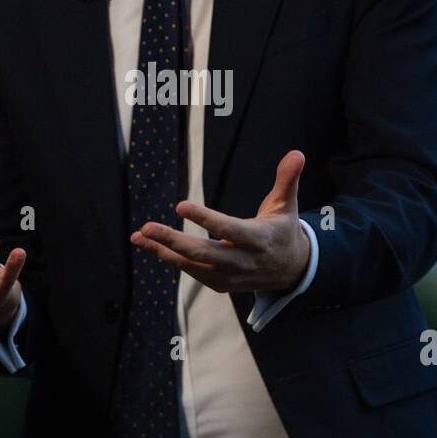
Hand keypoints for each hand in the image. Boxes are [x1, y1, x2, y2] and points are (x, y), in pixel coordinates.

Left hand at [131, 149, 310, 294]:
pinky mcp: (221, 284)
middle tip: (147, 227)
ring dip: (163, 251)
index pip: (228, 229)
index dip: (205, 219)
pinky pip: (192, 272)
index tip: (180, 206)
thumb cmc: (282, 230)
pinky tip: (153, 247)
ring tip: (139, 237)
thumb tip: (297, 153)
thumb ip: (287, 179)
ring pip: (192, 265)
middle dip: (172, 240)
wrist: (290, 270)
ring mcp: (230, 276)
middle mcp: (242, 261)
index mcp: (258, 239)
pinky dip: (171, 260)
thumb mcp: (287, 205)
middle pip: (203, 253)